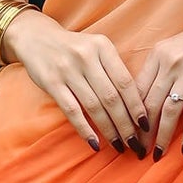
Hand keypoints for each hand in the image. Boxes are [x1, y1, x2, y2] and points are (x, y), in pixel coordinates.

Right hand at [3, 10, 149, 152]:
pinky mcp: (51, 82)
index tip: (146, 125)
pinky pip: (72, 111)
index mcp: (103, 47)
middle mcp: (86, 56)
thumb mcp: (97, 49)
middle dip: (126, 124)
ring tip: (119, 145)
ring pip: (94, 106)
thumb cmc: (74, 48)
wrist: (36, 37)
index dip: (137, 106)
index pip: (125, 82)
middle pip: (111, 97)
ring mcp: (67, 70)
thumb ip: (114, 70)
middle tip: (135, 143)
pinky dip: (84, 129)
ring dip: (109, 129)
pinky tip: (95, 143)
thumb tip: (136, 105)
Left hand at [136, 0, 182, 156]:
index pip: (137, 90)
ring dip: (161, 136)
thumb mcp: (179, 48)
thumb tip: (150, 99)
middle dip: (141, 132)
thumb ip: (163, 69)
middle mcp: (169, 62)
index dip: (129, 116)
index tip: (127, 134)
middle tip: (138, 152)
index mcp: (158, 54)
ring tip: (157, 155)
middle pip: (149, 104)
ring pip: (168, 111)